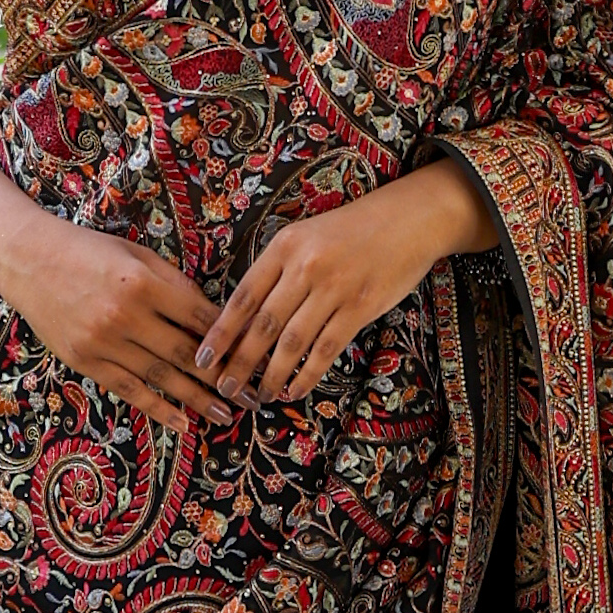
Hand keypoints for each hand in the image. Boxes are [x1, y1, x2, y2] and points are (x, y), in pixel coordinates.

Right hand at [0, 222, 234, 444]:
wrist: (27, 259)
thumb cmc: (88, 250)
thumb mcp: (135, 254)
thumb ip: (173, 282)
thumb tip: (210, 315)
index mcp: (143, 282)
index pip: (198, 316)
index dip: (230, 339)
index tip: (253, 355)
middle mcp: (125, 315)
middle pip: (186, 353)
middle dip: (224, 377)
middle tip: (252, 396)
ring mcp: (103, 341)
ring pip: (161, 378)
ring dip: (197, 400)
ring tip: (226, 414)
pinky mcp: (85, 361)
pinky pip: (129, 390)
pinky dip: (158, 409)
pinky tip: (182, 422)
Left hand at [196, 161, 491, 405]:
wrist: (409, 218)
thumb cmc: (352, 229)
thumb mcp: (306, 235)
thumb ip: (278, 269)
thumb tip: (245, 316)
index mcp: (284, 246)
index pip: (243, 296)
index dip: (221, 331)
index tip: (203, 357)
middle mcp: (304, 267)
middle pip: (263, 324)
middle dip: (240, 361)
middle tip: (223, 386)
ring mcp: (333, 288)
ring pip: (292, 341)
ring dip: (272, 374)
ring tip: (258, 395)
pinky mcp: (360, 307)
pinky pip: (327, 348)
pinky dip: (308, 374)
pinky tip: (294, 390)